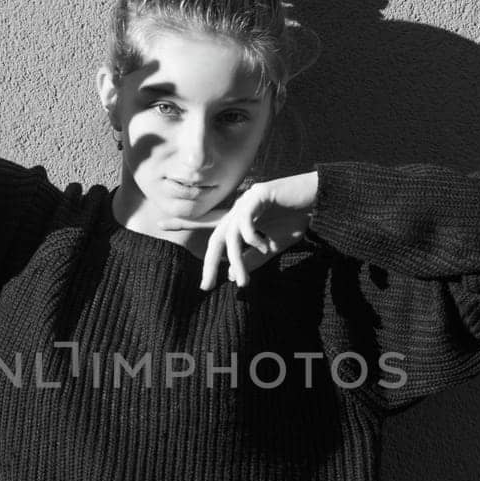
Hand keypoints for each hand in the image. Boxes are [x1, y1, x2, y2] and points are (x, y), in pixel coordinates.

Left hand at [158, 172, 318, 290]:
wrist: (319, 202)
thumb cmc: (297, 220)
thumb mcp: (272, 247)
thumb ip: (252, 259)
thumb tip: (230, 275)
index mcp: (239, 219)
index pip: (208, 224)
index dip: (184, 223)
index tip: (159, 224)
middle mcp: (238, 208)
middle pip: (216, 238)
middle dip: (209, 263)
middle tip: (205, 286)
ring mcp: (247, 200)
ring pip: (231, 236)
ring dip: (237, 262)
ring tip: (245, 282)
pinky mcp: (259, 194)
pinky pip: (246, 223)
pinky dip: (253, 239)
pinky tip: (265, 245)